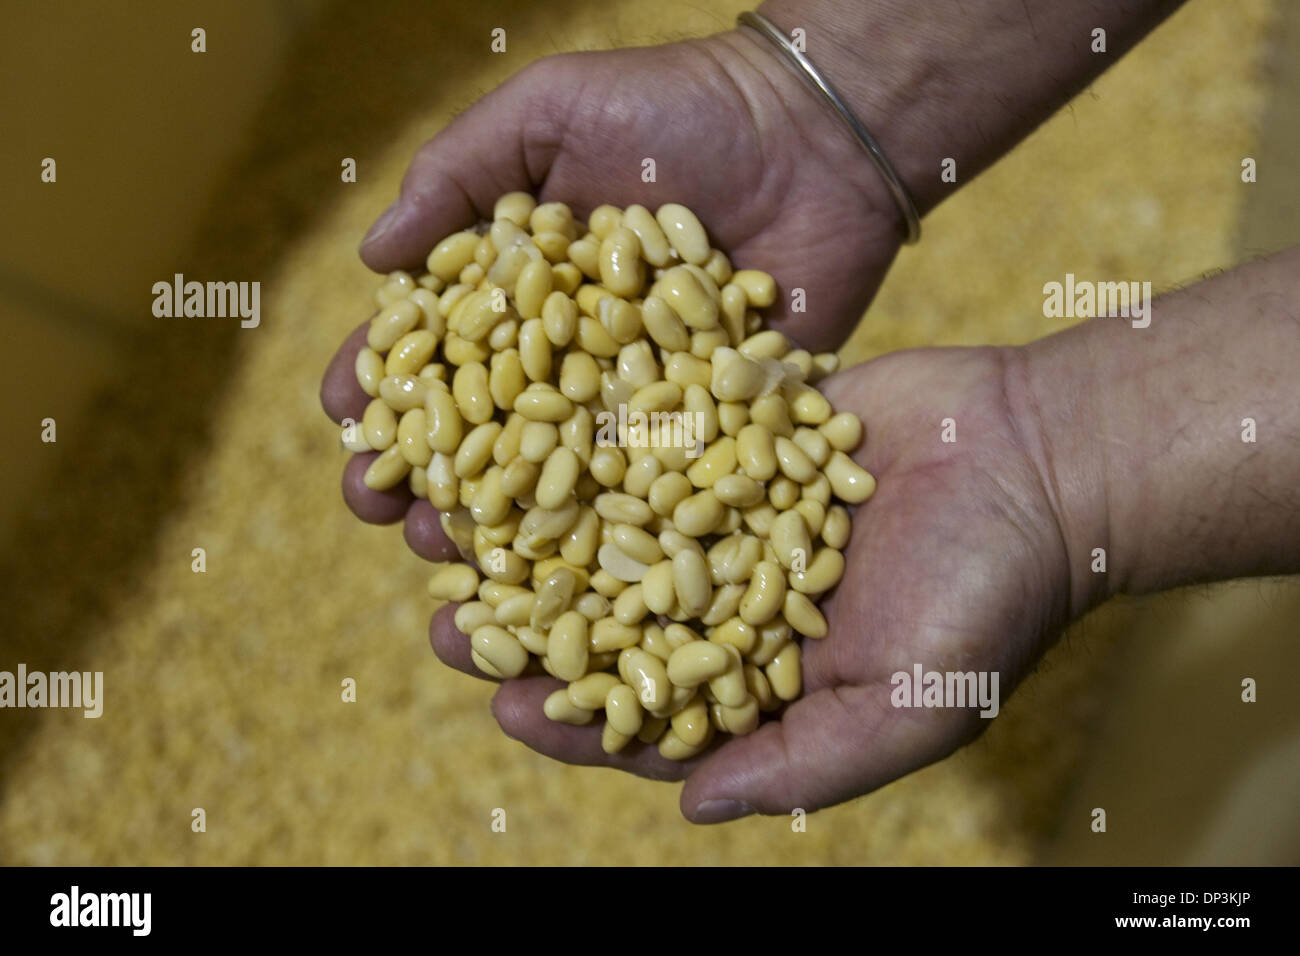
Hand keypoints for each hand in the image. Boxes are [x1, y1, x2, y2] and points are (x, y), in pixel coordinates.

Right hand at [321, 30, 908, 527]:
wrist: (815, 136)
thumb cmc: (678, 108)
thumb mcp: (552, 111)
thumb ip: (459, 170)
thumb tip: (372, 255)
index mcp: (522, 295)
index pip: (436, 351)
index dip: (384, 384)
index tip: (346, 417)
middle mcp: (573, 361)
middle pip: (485, 434)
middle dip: (426, 477)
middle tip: (384, 513)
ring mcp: (639, 406)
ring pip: (558, 487)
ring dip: (502, 531)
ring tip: (457, 561)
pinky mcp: (710, 435)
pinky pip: (658, 499)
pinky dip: (616, 545)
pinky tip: (570, 581)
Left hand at [421, 345, 1078, 821]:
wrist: (1042, 463)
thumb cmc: (990, 600)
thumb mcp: (911, 711)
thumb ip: (802, 765)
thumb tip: (693, 809)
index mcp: (759, 673)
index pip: (649, 712)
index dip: (576, 718)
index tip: (507, 710)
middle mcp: (729, 590)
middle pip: (605, 616)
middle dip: (525, 622)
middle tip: (442, 620)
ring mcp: (727, 506)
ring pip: (608, 523)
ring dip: (530, 526)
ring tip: (450, 521)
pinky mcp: (736, 427)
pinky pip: (651, 434)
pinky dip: (587, 434)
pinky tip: (520, 424)